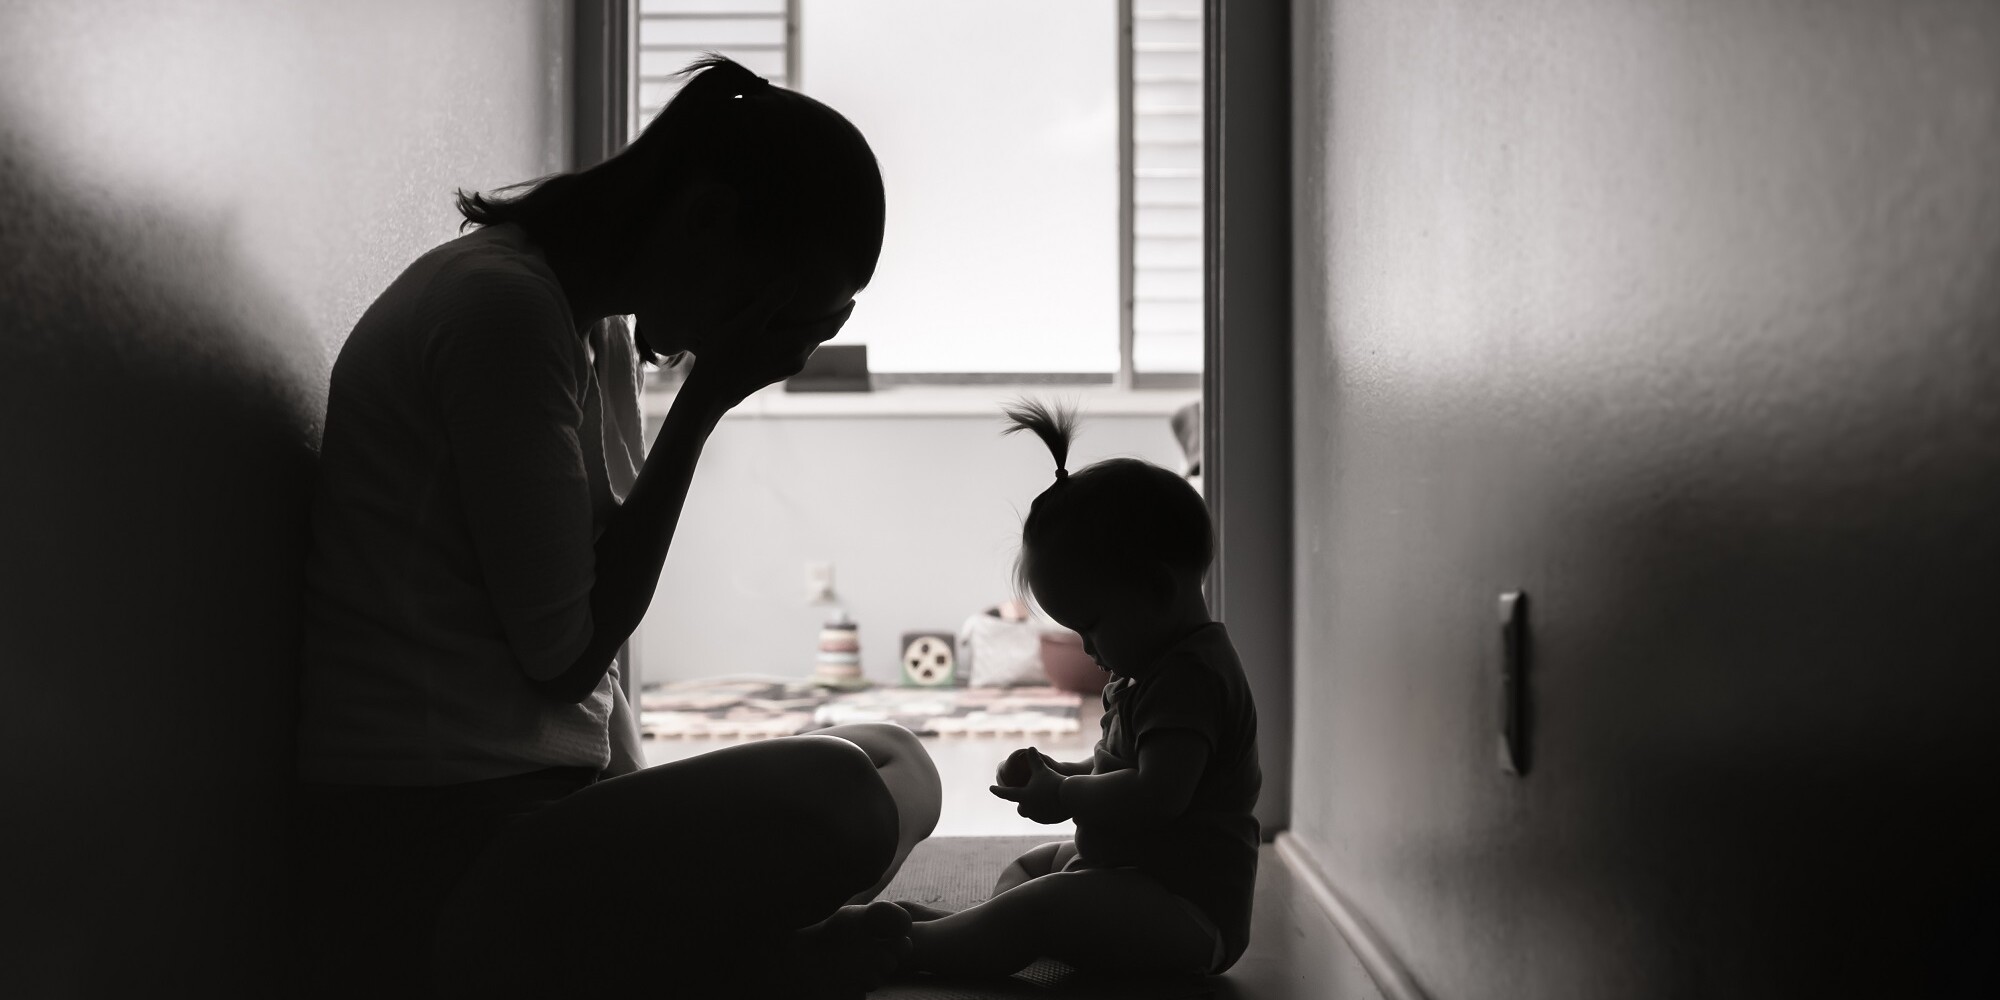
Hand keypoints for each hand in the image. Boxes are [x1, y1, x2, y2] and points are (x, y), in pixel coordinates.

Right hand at [683, 282, 854, 408]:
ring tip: (815, 316)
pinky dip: (800, 339)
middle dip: (830, 322)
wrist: (711, 392)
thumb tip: (794, 280)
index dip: (842, 315)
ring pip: (808, 346)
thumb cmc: (726, 354)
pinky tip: (790, 334)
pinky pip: (796, 352)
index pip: (828, 328)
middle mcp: (796, 359)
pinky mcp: (773, 374)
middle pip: (821, 338)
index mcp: (795, 345)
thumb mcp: (746, 322)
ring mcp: (786, 369)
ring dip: (815, 331)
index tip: (854, 302)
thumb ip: (771, 300)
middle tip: (837, 305)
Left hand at [990, 754, 1067, 823]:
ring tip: (1039, 801)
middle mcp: (1028, 808)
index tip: (991, 788)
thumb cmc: (1055, 782)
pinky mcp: (1048, 821)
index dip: (998, 790)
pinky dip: (1043, 812)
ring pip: (1032, 813)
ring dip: (1033, 808)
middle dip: (1021, 804)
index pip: (1007, 794)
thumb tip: (1030, 748)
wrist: (1071, 798)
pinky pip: (1042, 817)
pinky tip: (1049, 807)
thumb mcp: (1043, 769)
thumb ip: (1035, 759)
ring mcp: (1038, 817)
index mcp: (1024, 796)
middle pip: (1021, 809)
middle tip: (1022, 799)